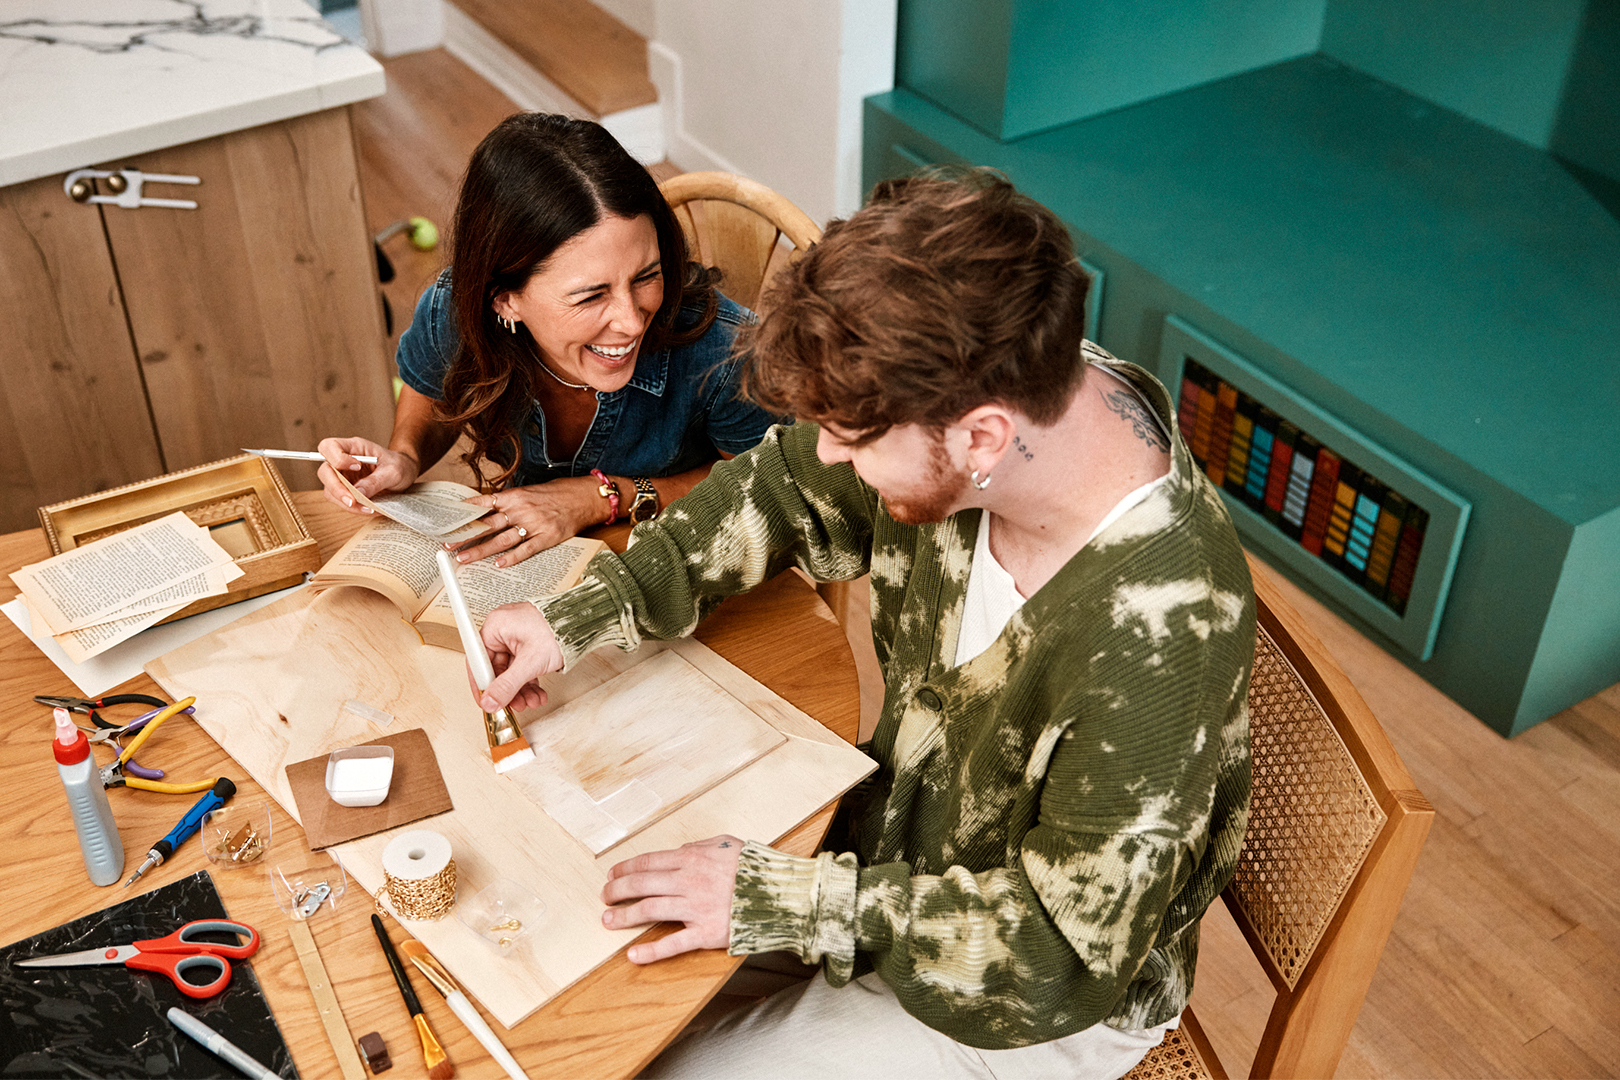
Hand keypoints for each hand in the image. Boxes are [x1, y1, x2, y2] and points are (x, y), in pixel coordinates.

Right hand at [316, 437, 419, 512]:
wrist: (404, 473)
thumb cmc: (399, 465)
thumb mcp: (393, 471)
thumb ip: (375, 481)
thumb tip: (357, 493)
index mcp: (354, 447)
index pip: (329, 446)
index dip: (336, 458)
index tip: (357, 467)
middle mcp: (343, 461)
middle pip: (325, 471)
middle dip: (336, 488)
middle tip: (353, 501)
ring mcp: (343, 476)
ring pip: (329, 490)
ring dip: (345, 502)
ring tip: (367, 508)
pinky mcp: (346, 490)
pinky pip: (340, 500)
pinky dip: (352, 508)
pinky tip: (368, 509)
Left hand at [450, 478, 601, 567]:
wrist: (584, 497)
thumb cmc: (556, 494)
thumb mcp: (528, 492)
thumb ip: (508, 502)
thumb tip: (485, 510)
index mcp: (514, 496)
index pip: (483, 504)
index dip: (464, 514)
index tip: (448, 521)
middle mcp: (521, 510)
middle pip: (487, 525)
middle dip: (465, 536)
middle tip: (447, 545)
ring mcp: (534, 525)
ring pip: (501, 540)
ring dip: (481, 550)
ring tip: (463, 558)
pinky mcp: (547, 538)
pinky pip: (525, 550)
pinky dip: (511, 558)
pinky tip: (497, 565)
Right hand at [477, 602, 564, 711]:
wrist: (584, 622)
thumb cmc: (558, 629)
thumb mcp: (530, 662)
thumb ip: (507, 685)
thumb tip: (489, 702)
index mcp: (495, 626)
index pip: (479, 661)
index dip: (482, 685)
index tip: (486, 702)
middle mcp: (503, 630)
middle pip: (497, 668)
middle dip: (508, 690)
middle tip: (515, 706)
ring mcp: (517, 637)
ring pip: (512, 670)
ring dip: (521, 689)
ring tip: (531, 701)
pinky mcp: (530, 643)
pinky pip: (524, 666)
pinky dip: (530, 681)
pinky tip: (538, 694)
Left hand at [601, 836, 743, 962]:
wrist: (781, 892)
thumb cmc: (756, 868)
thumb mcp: (727, 844)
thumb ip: (699, 846)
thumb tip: (679, 850)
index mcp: (692, 859)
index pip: (648, 862)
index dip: (625, 869)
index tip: (612, 875)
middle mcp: (689, 882)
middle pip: (642, 884)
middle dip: (617, 891)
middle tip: (605, 897)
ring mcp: (696, 908)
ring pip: (650, 910)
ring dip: (624, 916)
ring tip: (608, 922)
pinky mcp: (706, 933)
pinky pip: (673, 943)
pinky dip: (651, 951)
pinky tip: (634, 955)